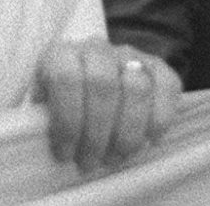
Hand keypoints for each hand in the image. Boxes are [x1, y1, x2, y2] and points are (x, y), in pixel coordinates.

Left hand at [36, 41, 179, 175]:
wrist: (91, 84)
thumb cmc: (63, 107)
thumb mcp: (43, 107)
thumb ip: (43, 116)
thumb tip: (42, 133)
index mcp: (62, 53)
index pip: (66, 77)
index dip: (67, 120)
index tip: (64, 153)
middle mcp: (97, 48)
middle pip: (102, 84)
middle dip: (96, 133)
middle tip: (90, 163)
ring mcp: (130, 55)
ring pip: (136, 87)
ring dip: (126, 133)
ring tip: (115, 158)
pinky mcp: (158, 67)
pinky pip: (166, 87)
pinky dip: (160, 118)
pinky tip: (147, 141)